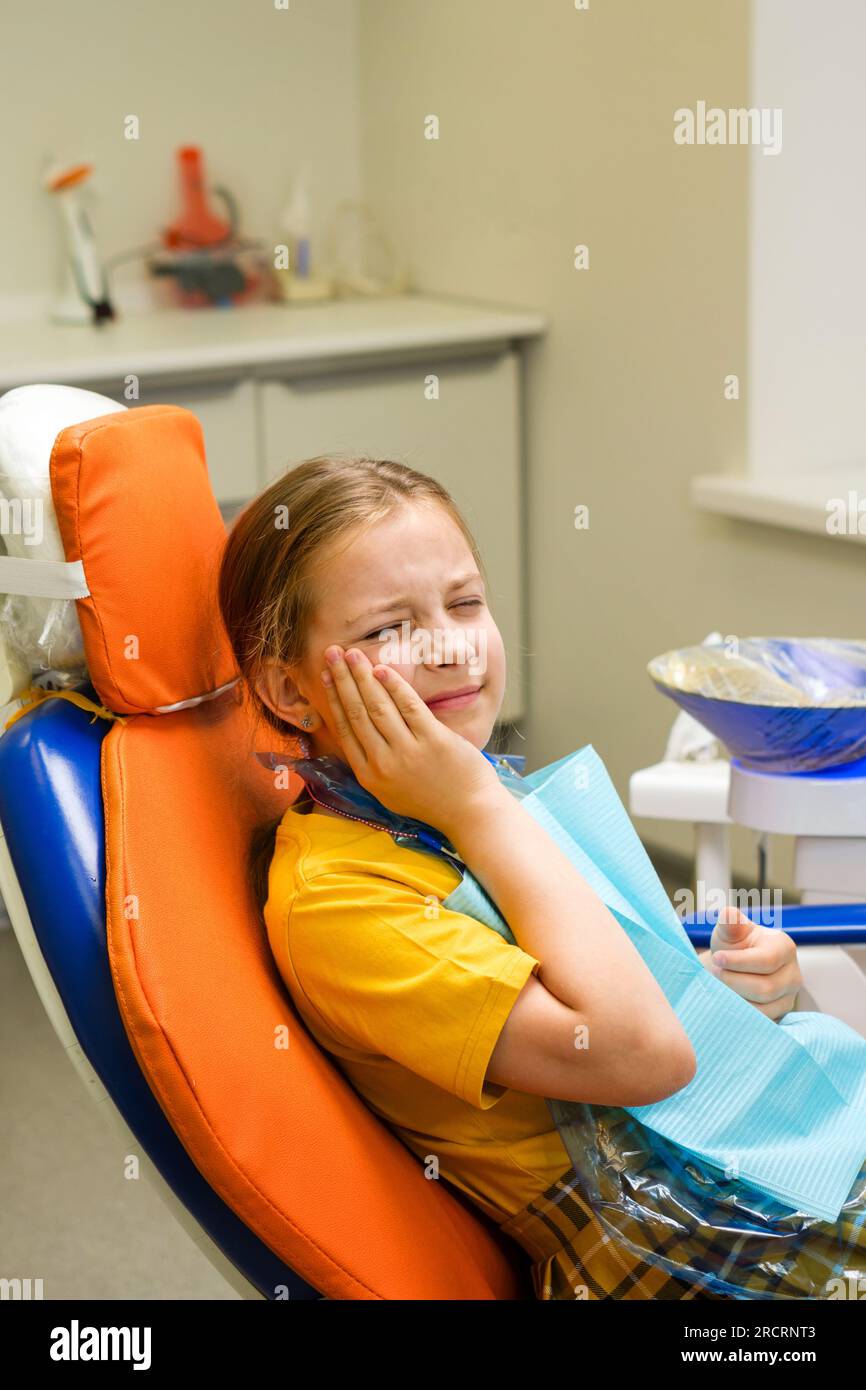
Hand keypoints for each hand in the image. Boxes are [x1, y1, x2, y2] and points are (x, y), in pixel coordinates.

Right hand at [318, 645, 500, 834]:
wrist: (469, 812)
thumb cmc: (432, 799)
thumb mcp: (391, 790)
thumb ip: (373, 762)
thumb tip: (356, 728)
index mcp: (368, 775)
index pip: (345, 729)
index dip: (334, 698)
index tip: (327, 676)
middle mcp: (383, 763)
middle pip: (357, 712)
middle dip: (343, 679)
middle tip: (332, 653)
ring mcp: (408, 751)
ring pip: (377, 706)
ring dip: (362, 676)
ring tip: (353, 653)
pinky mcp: (433, 740)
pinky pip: (409, 706)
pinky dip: (394, 685)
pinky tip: (382, 669)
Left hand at [698, 904, 801, 1019]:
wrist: (733, 967)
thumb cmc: (733, 945)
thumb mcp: (729, 932)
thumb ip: (730, 924)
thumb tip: (728, 913)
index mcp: (784, 947)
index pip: (766, 960)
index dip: (739, 961)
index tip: (716, 958)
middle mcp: (794, 973)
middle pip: (765, 987)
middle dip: (734, 981)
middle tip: (716, 972)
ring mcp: (790, 996)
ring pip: (763, 1006)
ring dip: (735, 996)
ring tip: (721, 983)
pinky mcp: (781, 1013)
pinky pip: (761, 1019)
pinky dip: (741, 1011)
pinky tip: (729, 997)